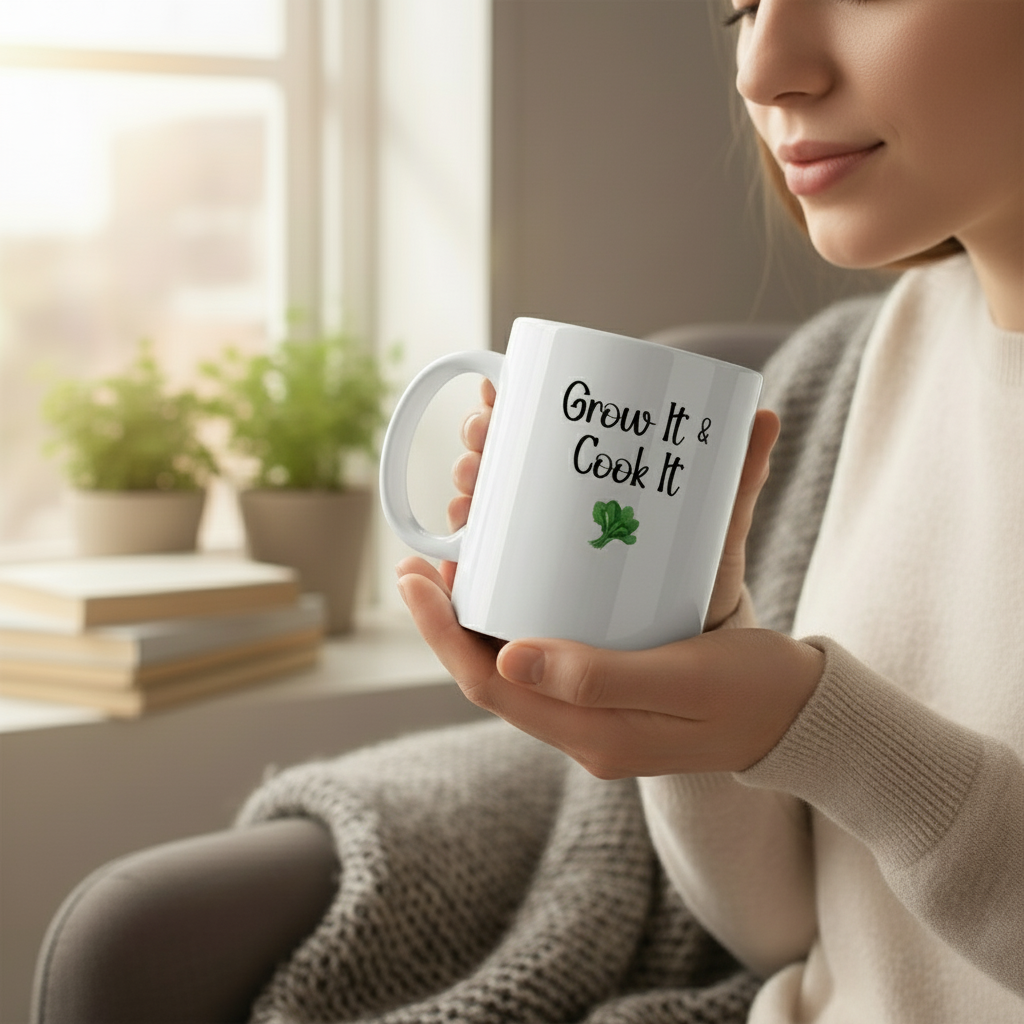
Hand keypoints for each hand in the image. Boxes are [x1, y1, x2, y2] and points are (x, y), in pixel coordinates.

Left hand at [397, 556, 823, 776]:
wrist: (798, 716)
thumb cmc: (752, 691)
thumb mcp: (683, 678)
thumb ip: (600, 678)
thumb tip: (508, 658)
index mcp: (594, 734)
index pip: (489, 685)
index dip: (443, 632)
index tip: (417, 575)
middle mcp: (582, 731)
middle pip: (489, 674)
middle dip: (449, 617)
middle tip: (427, 555)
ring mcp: (593, 716)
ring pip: (511, 667)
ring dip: (478, 616)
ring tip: (459, 558)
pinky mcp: (608, 695)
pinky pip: (542, 660)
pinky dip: (517, 619)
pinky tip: (514, 582)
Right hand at [444, 376, 779, 630]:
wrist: (701, 654)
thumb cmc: (700, 583)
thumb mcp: (715, 534)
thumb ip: (737, 482)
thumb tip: (768, 415)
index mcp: (585, 490)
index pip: (532, 440)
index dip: (506, 408)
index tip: (500, 389)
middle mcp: (549, 521)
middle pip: (496, 476)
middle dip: (477, 451)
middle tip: (481, 444)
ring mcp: (534, 564)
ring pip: (481, 525)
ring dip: (460, 500)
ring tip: (467, 495)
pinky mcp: (527, 609)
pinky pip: (481, 587)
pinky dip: (455, 571)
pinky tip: (444, 564)